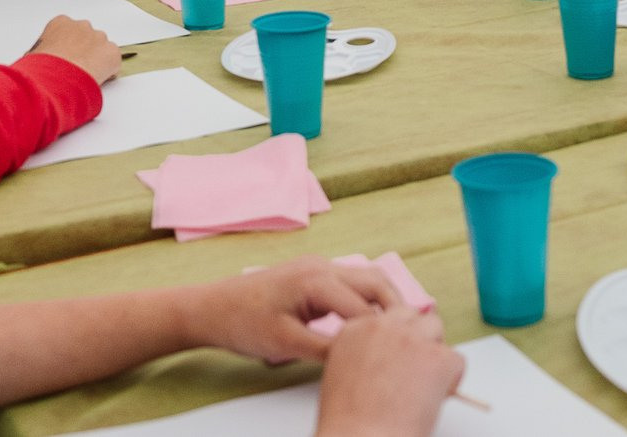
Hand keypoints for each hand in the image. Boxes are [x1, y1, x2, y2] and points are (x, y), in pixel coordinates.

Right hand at [26, 14, 121, 83]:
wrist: (57, 79)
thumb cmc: (42, 67)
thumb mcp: (32, 56)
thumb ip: (42, 53)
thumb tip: (39, 63)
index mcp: (60, 23)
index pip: (65, 32)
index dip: (64, 48)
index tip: (62, 59)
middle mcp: (82, 26)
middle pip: (85, 37)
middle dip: (81, 51)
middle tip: (75, 69)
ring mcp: (99, 37)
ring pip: (100, 48)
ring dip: (95, 59)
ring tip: (84, 76)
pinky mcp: (113, 52)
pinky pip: (113, 61)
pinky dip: (108, 70)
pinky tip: (97, 79)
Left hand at [181, 256, 404, 364]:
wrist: (212, 308)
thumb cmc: (243, 323)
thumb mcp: (286, 344)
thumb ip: (327, 350)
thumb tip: (362, 359)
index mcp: (316, 279)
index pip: (366, 307)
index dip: (385, 331)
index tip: (402, 353)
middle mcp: (322, 267)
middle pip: (376, 281)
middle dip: (397, 307)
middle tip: (415, 337)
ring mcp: (318, 268)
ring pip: (366, 279)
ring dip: (383, 302)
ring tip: (397, 334)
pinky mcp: (313, 277)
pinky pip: (350, 285)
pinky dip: (366, 302)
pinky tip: (369, 327)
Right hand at [315, 309, 464, 436]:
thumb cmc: (350, 423)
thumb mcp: (343, 377)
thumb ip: (365, 358)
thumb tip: (391, 362)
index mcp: (354, 331)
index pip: (385, 319)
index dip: (396, 340)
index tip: (399, 357)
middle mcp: (382, 327)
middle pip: (413, 316)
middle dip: (419, 337)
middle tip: (419, 367)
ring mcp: (411, 339)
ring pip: (436, 328)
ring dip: (436, 351)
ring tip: (429, 382)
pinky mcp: (436, 358)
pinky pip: (456, 359)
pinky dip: (453, 378)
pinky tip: (438, 397)